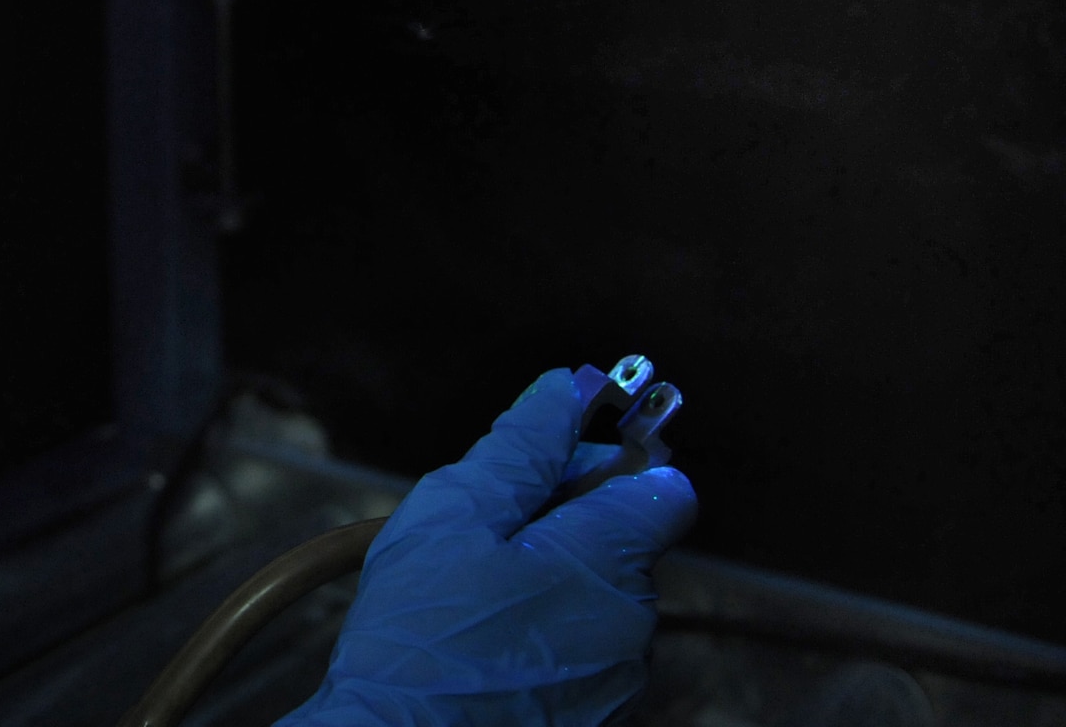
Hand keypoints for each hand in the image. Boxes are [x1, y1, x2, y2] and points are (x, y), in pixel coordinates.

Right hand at [280, 369, 697, 725]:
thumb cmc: (418, 635)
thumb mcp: (452, 515)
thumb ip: (520, 448)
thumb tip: (564, 389)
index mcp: (607, 561)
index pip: (665, 486)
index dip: (612, 459)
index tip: (556, 457)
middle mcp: (632, 622)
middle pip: (626, 540)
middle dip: (567, 520)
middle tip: (486, 529)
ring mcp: (618, 679)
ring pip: (602, 595)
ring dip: (554, 577)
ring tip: (475, 590)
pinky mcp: (596, 715)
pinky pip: (586, 647)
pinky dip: (547, 630)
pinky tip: (485, 638)